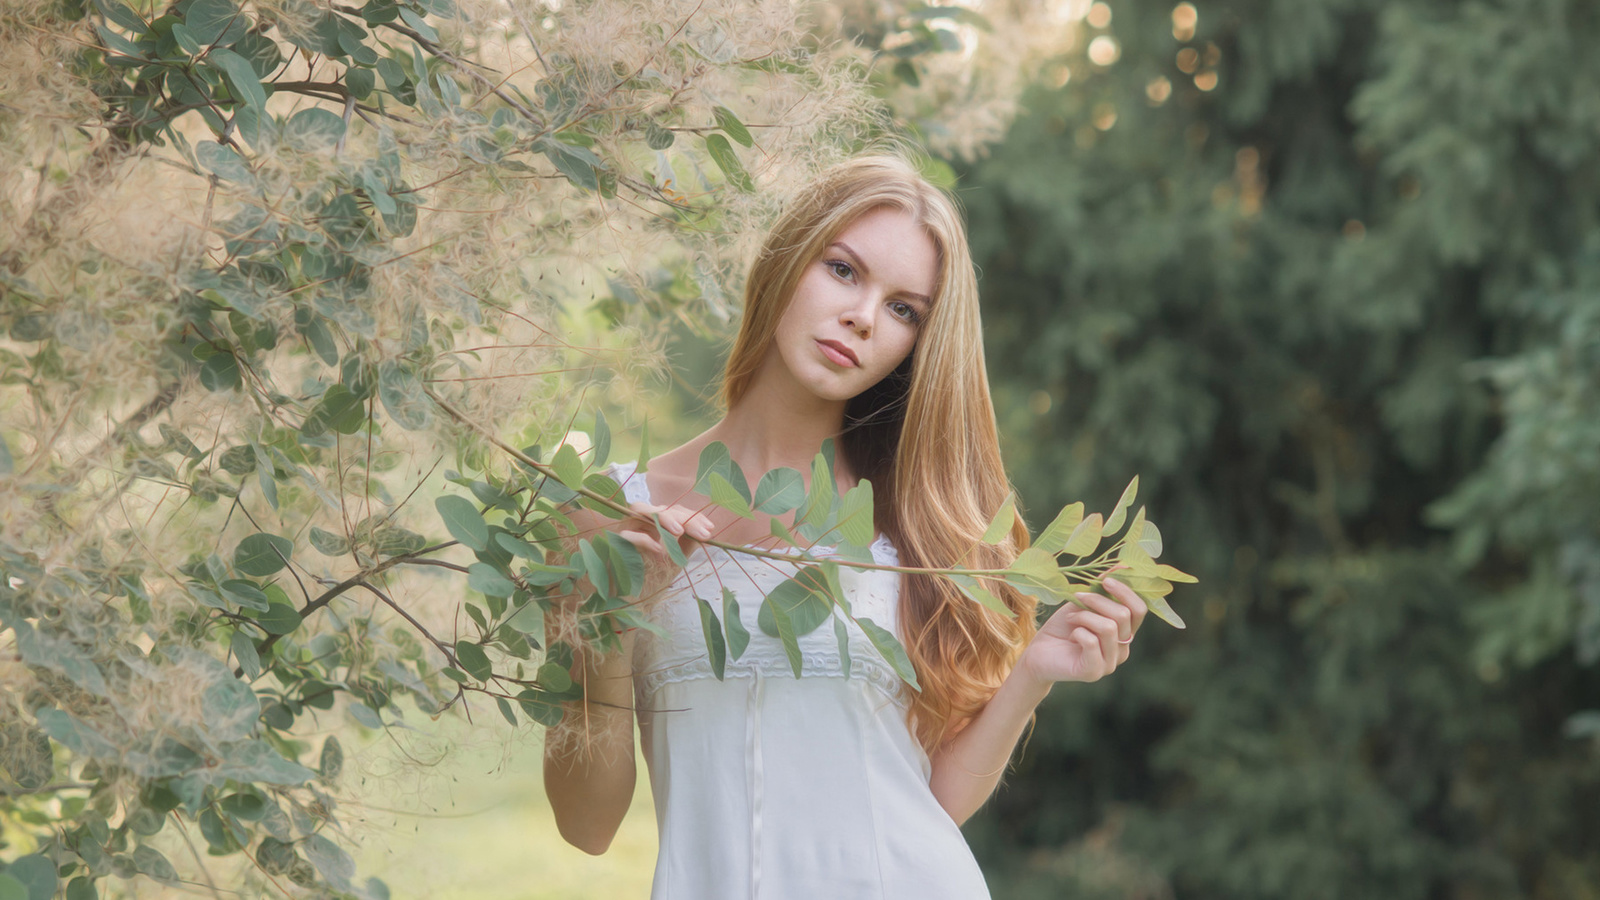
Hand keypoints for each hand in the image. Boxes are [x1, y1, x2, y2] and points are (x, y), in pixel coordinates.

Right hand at [612, 501, 713, 571]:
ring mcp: (623, 529)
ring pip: (639, 509)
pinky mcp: (613, 544)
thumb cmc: (652, 578)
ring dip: (662, 518)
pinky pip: (627, 534)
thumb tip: (707, 530)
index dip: (692, 516)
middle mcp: (638, 521)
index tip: (710, 529)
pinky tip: (659, 551)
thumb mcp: (676, 558)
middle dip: (684, 518)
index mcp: (654, 522)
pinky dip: (644, 539)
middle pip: (660, 508)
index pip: (674, 509)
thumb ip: (688, 543)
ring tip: (680, 532)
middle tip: (704, 534)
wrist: (631, 602)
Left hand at [1015, 576, 1146, 689]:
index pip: (1139, 610)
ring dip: (1084, 616)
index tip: (1105, 580)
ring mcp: (1110, 663)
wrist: (1039, 653)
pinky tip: (1071, 635)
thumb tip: (1122, 565)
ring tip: (1071, 618)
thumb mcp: (1084, 603)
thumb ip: (1103, 590)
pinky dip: (1078, 631)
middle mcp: (1122, 650)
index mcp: (1124, 633)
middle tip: (1078, 598)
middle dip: (1098, 601)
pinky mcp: (1093, 671)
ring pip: (1108, 627)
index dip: (1125, 592)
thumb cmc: (1062, 627)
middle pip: (1124, 616)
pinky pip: (1091, 642)